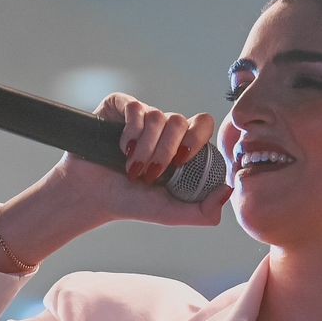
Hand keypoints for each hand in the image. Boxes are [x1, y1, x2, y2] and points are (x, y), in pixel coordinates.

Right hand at [48, 92, 231, 227]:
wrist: (91, 197)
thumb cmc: (130, 204)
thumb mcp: (171, 213)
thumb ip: (204, 212)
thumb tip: (229, 189)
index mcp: (181, 146)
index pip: (203, 125)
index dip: (196, 139)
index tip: (181, 162)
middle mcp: (164, 128)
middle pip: (180, 121)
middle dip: (166, 150)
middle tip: (151, 174)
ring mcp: (142, 116)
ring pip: (157, 116)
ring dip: (145, 149)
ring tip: (131, 169)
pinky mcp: (119, 107)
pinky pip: (135, 107)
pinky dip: (130, 132)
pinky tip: (121, 149)